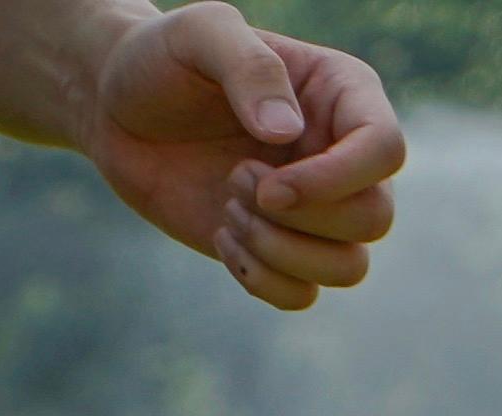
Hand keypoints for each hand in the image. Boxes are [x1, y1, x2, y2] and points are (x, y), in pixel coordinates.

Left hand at [78, 3, 401, 311]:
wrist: (117, 108)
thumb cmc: (163, 60)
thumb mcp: (200, 35)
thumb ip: (249, 67)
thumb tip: (288, 132)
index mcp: (342, 94)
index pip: (384, 150)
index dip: (334, 181)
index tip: (266, 184)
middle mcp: (340, 154)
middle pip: (374, 218)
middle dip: (299, 219)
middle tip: (234, 179)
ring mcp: (313, 208)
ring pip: (348, 267)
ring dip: (281, 253)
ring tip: (227, 209)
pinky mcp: (277, 248)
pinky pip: (302, 294)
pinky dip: (262, 280)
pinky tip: (221, 237)